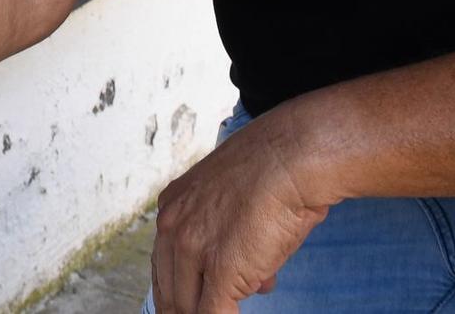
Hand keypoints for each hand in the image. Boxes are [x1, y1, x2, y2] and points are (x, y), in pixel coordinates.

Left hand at [151, 105, 334, 312]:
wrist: (290, 157)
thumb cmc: (274, 173)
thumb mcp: (235, 204)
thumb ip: (230, 241)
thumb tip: (253, 280)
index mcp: (172, 207)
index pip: (164, 264)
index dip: (179, 289)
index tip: (192, 302)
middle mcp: (173, 227)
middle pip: (169, 290)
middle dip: (189, 308)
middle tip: (211, 313)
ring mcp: (193, 249)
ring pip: (187, 306)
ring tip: (229, 311)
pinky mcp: (221, 270)